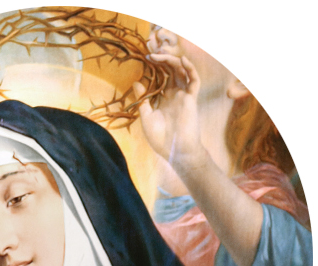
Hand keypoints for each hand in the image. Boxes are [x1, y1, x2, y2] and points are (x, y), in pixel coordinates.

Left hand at [134, 54, 203, 169]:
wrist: (175, 151)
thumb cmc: (160, 139)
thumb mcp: (146, 117)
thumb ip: (143, 100)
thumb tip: (136, 82)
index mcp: (164, 99)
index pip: (161, 76)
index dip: (155, 66)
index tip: (145, 57)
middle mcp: (175, 94)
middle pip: (171, 70)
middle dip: (162, 59)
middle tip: (150, 51)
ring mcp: (184, 95)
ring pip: (181, 71)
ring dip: (172, 60)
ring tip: (160, 53)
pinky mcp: (192, 98)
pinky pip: (193, 80)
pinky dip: (190, 69)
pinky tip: (182, 59)